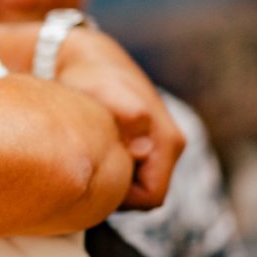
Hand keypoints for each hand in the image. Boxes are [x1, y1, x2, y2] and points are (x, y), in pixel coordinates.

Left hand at [54, 28, 183, 210]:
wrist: (87, 58)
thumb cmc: (91, 78)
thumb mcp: (103, 92)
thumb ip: (127, 114)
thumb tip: (143, 147)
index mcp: (168, 142)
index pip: (151, 198)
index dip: (120, 197)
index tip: (92, 176)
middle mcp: (170, 145)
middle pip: (146, 195)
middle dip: (117, 191)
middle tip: (85, 169)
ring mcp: (160, 143)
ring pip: (139, 185)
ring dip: (114, 178)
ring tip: (87, 156)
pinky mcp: (146, 140)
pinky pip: (133, 171)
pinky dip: (113, 167)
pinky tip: (91, 150)